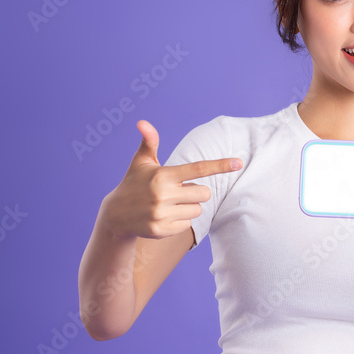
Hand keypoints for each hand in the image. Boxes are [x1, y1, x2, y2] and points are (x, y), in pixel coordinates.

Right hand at [100, 120, 242, 239]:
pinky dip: (180, 220)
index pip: (197, 169)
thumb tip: (143, 122)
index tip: (238, 162)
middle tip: (179, 190)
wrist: (115, 215)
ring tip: (169, 203)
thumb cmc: (134, 183)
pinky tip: (164, 216)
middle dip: (196, 191)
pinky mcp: (162, 231)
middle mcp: (162, 195)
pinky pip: (188, 225)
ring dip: (189, 206)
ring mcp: (162, 214)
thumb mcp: (141, 162)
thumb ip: (149, 142)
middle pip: (204, 193)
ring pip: (197, 210)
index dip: (220, 165)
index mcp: (162, 175)